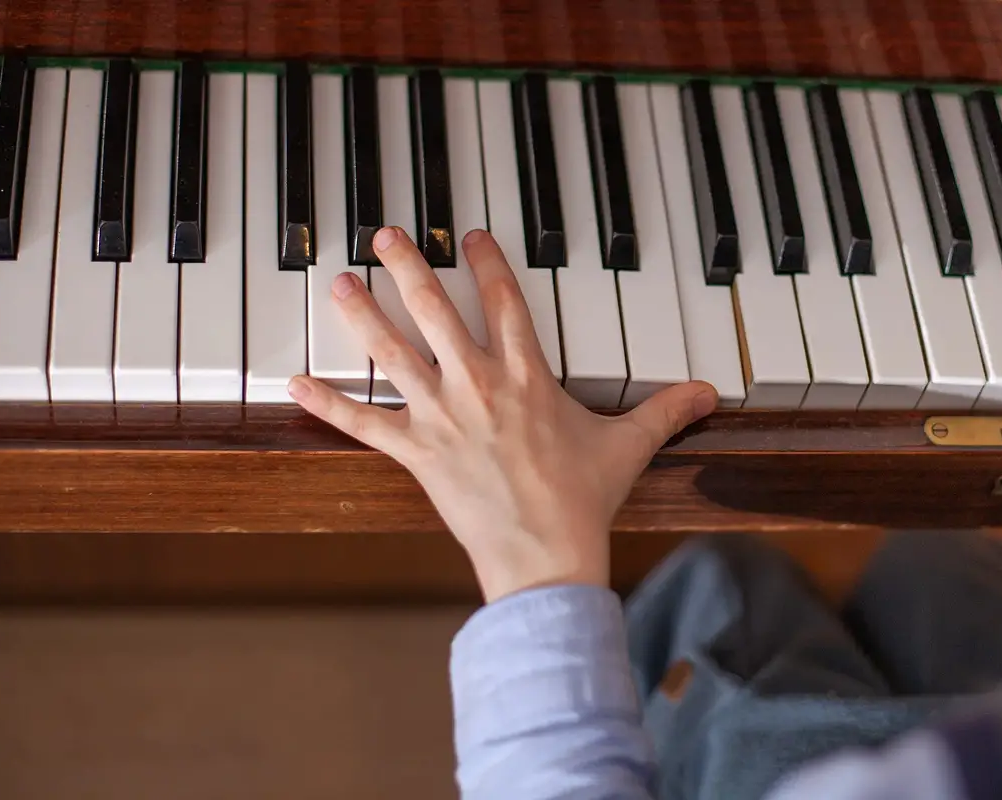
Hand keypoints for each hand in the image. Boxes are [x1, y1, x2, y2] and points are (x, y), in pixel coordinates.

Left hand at [288, 226, 717, 602]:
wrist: (545, 554)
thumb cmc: (582, 501)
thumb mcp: (628, 447)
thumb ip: (665, 412)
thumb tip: (708, 395)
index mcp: (527, 375)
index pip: (506, 302)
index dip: (488, 264)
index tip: (469, 237)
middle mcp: (479, 384)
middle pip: (437, 311)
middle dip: (410, 267)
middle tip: (387, 235)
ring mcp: (442, 416)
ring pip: (393, 353)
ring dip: (363, 316)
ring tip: (337, 283)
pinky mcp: (417, 453)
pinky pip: (365, 424)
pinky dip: (328, 405)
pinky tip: (293, 383)